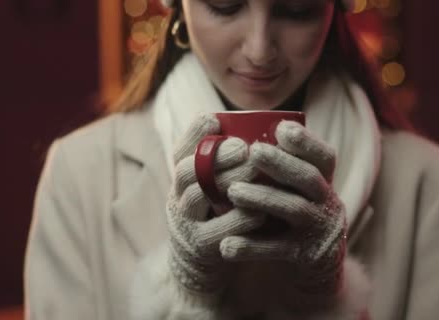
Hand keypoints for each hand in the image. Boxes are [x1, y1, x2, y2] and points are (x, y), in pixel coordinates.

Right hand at [166, 114, 263, 301]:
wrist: (200, 266)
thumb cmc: (215, 216)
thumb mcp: (211, 188)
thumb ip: (221, 162)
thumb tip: (238, 124)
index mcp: (182, 180)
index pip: (180, 151)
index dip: (194, 134)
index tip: (214, 120)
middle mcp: (177, 198)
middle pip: (187, 171)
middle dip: (215, 155)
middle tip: (244, 147)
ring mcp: (186, 223)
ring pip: (198, 196)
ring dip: (228, 181)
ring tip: (255, 171)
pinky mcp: (202, 247)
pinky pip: (218, 230)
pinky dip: (240, 218)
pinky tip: (261, 210)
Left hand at [220, 120, 346, 308]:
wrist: (310, 265)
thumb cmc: (290, 215)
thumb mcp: (293, 190)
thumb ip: (277, 167)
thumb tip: (235, 132)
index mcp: (323, 181)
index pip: (324, 157)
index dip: (306, 141)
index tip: (282, 128)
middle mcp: (327, 202)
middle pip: (309, 177)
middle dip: (281, 162)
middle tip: (253, 151)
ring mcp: (317, 229)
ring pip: (293, 209)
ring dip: (263, 198)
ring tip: (233, 191)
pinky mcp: (305, 256)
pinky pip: (277, 250)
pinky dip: (252, 247)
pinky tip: (227, 245)